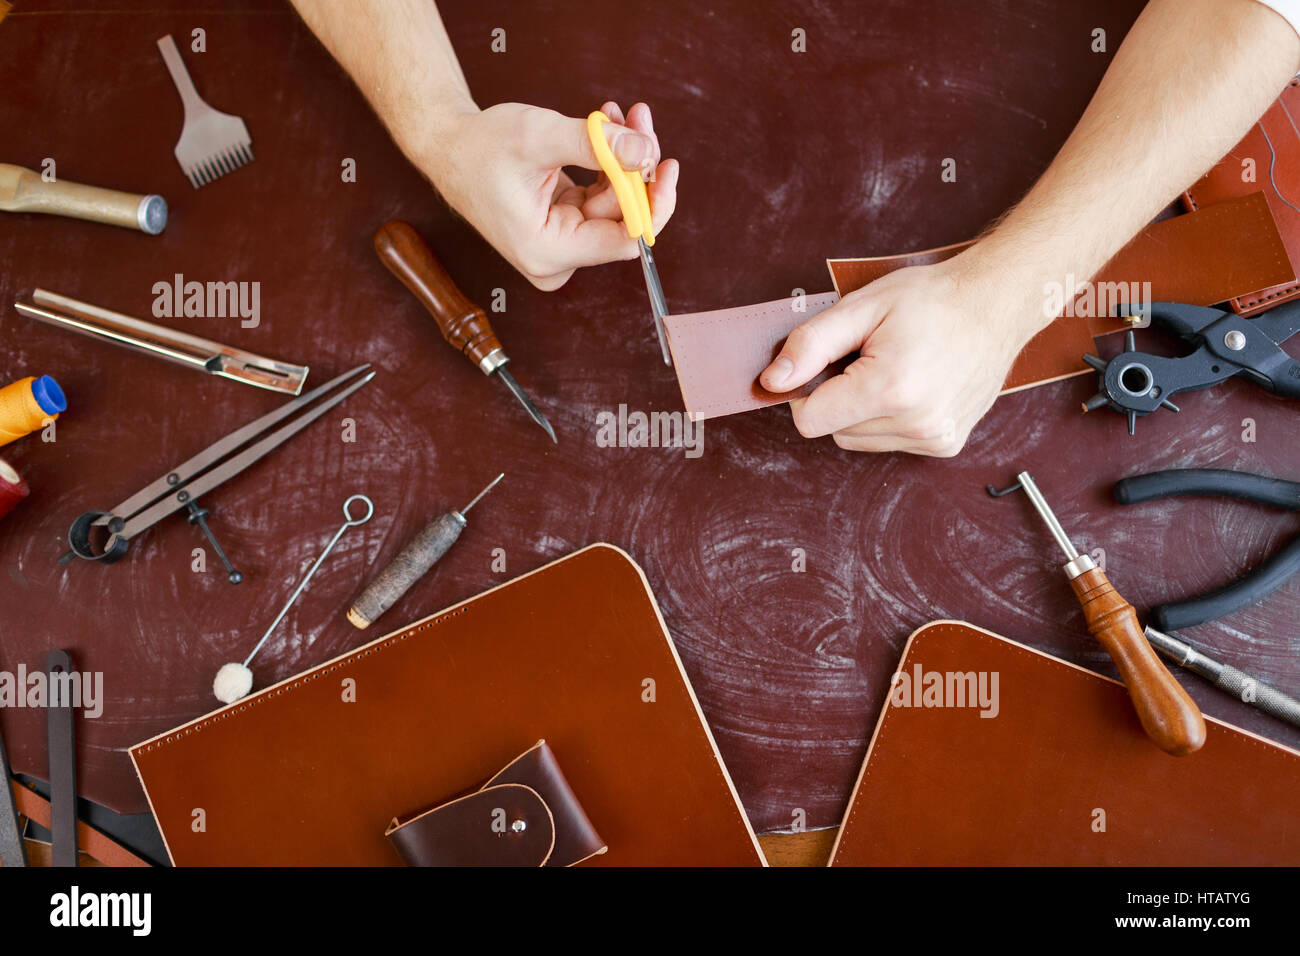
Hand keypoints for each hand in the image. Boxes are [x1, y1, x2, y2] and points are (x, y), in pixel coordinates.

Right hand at [416, 100, 678, 289]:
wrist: (448, 147)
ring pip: (615, 204)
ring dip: (623, 157)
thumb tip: (646, 150)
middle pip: (623, 221)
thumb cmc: (481, 146)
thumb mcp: (539, 138)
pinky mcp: (563, 225)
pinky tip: (607, 128)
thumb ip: (595, 145)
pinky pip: (601, 197)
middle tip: (641, 120)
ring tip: (623, 114)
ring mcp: (561, 243)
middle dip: (637, 168)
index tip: (665, 164)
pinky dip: (609, 163)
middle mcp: (556, 257)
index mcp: (547, 251)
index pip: (623, 241)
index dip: (651, 203)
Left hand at [759, 255, 1039, 456]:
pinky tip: (913, 385)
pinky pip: (890, 442)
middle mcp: (916, 422)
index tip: (828, 363)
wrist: (997, 303)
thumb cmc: (932, 299)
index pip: (810, 420)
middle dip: (839, 396)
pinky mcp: (946, 444)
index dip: (807, 390)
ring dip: (863, 409)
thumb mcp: (860, 307)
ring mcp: (934, 438)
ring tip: (894, 369)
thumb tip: (773, 382)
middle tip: (869, 357)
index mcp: (890, 389)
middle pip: (834, 431)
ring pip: (859, 439)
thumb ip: (809, 346)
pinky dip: (889, 418)